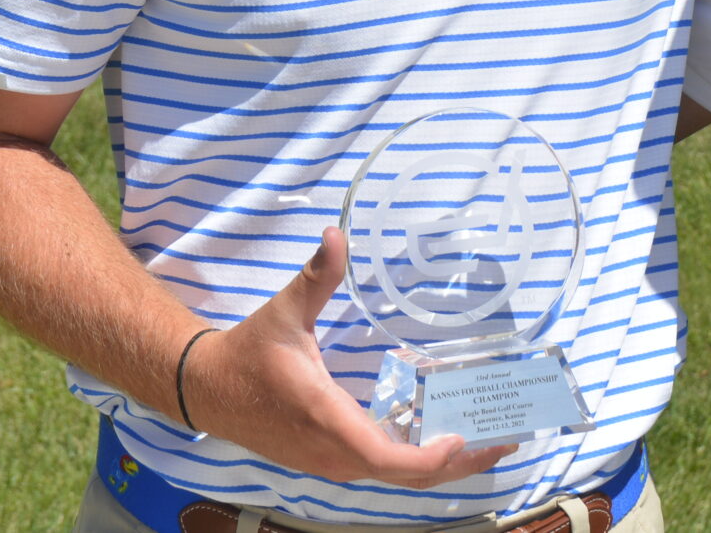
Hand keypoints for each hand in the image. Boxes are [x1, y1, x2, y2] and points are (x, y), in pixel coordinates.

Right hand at [186, 226, 516, 486]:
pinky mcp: (327, 461)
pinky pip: (378, 469)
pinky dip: (414, 461)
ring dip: (439, 465)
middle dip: (456, 463)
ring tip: (484, 441)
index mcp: (325, 417)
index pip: (384, 459)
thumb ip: (316, 275)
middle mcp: (331, 451)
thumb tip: (335, 232)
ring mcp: (328, 462)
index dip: (427, 457)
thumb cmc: (249, 352)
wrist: (208, 390)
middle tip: (502, 440)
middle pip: (402, 475)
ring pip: (393, 477)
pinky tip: (440, 440)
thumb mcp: (285, 311)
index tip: (459, 438)